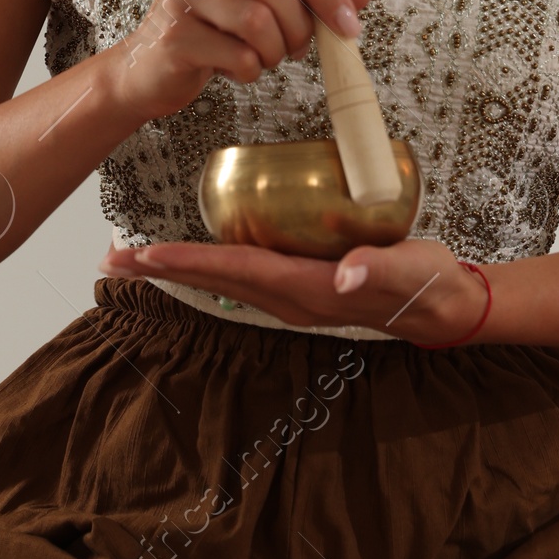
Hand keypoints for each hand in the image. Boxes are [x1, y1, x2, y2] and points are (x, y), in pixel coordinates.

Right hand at [99, 0, 380, 127]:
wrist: (149, 70)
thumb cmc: (216, 33)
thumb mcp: (268, 6)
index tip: (350, 27)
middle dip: (299, 27)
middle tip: (295, 50)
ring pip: (257, 22)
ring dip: (274, 53)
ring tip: (261, 58)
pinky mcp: (174, 36)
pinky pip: (239, 57)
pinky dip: (250, 72)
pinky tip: (233, 69)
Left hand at [99, 235, 492, 346]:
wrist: (445, 305)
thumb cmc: (428, 283)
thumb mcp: (411, 271)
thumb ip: (379, 269)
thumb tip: (345, 275)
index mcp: (309, 290)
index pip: (238, 272)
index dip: (191, 262)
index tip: (148, 253)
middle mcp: (291, 299)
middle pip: (217, 280)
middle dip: (165, 269)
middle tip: (113, 258)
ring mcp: (293, 297)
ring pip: (224, 280)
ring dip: (179, 269)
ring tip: (137, 257)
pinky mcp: (301, 288)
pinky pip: (243, 276)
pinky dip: (209, 265)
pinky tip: (194, 253)